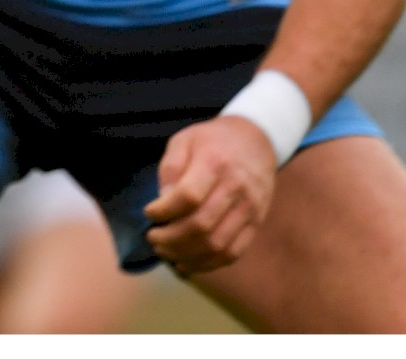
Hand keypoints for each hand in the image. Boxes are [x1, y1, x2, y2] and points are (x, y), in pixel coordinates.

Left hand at [142, 115, 278, 274]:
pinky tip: (186, 263)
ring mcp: (250, 208)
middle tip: (153, 238)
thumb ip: (170, 169)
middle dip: (170, 239)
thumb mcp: (184, 140)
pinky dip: (207, 264)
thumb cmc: (212, 141)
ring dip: (186, 255)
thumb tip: (163, 203)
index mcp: (215, 162)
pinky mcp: (256, 223)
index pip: (189, 196)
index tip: (150, 213)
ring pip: (218, 245)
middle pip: (202, 226)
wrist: (256, 140)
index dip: (164, 211)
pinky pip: (233, 253)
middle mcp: (237, 187)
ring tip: (165, 252)